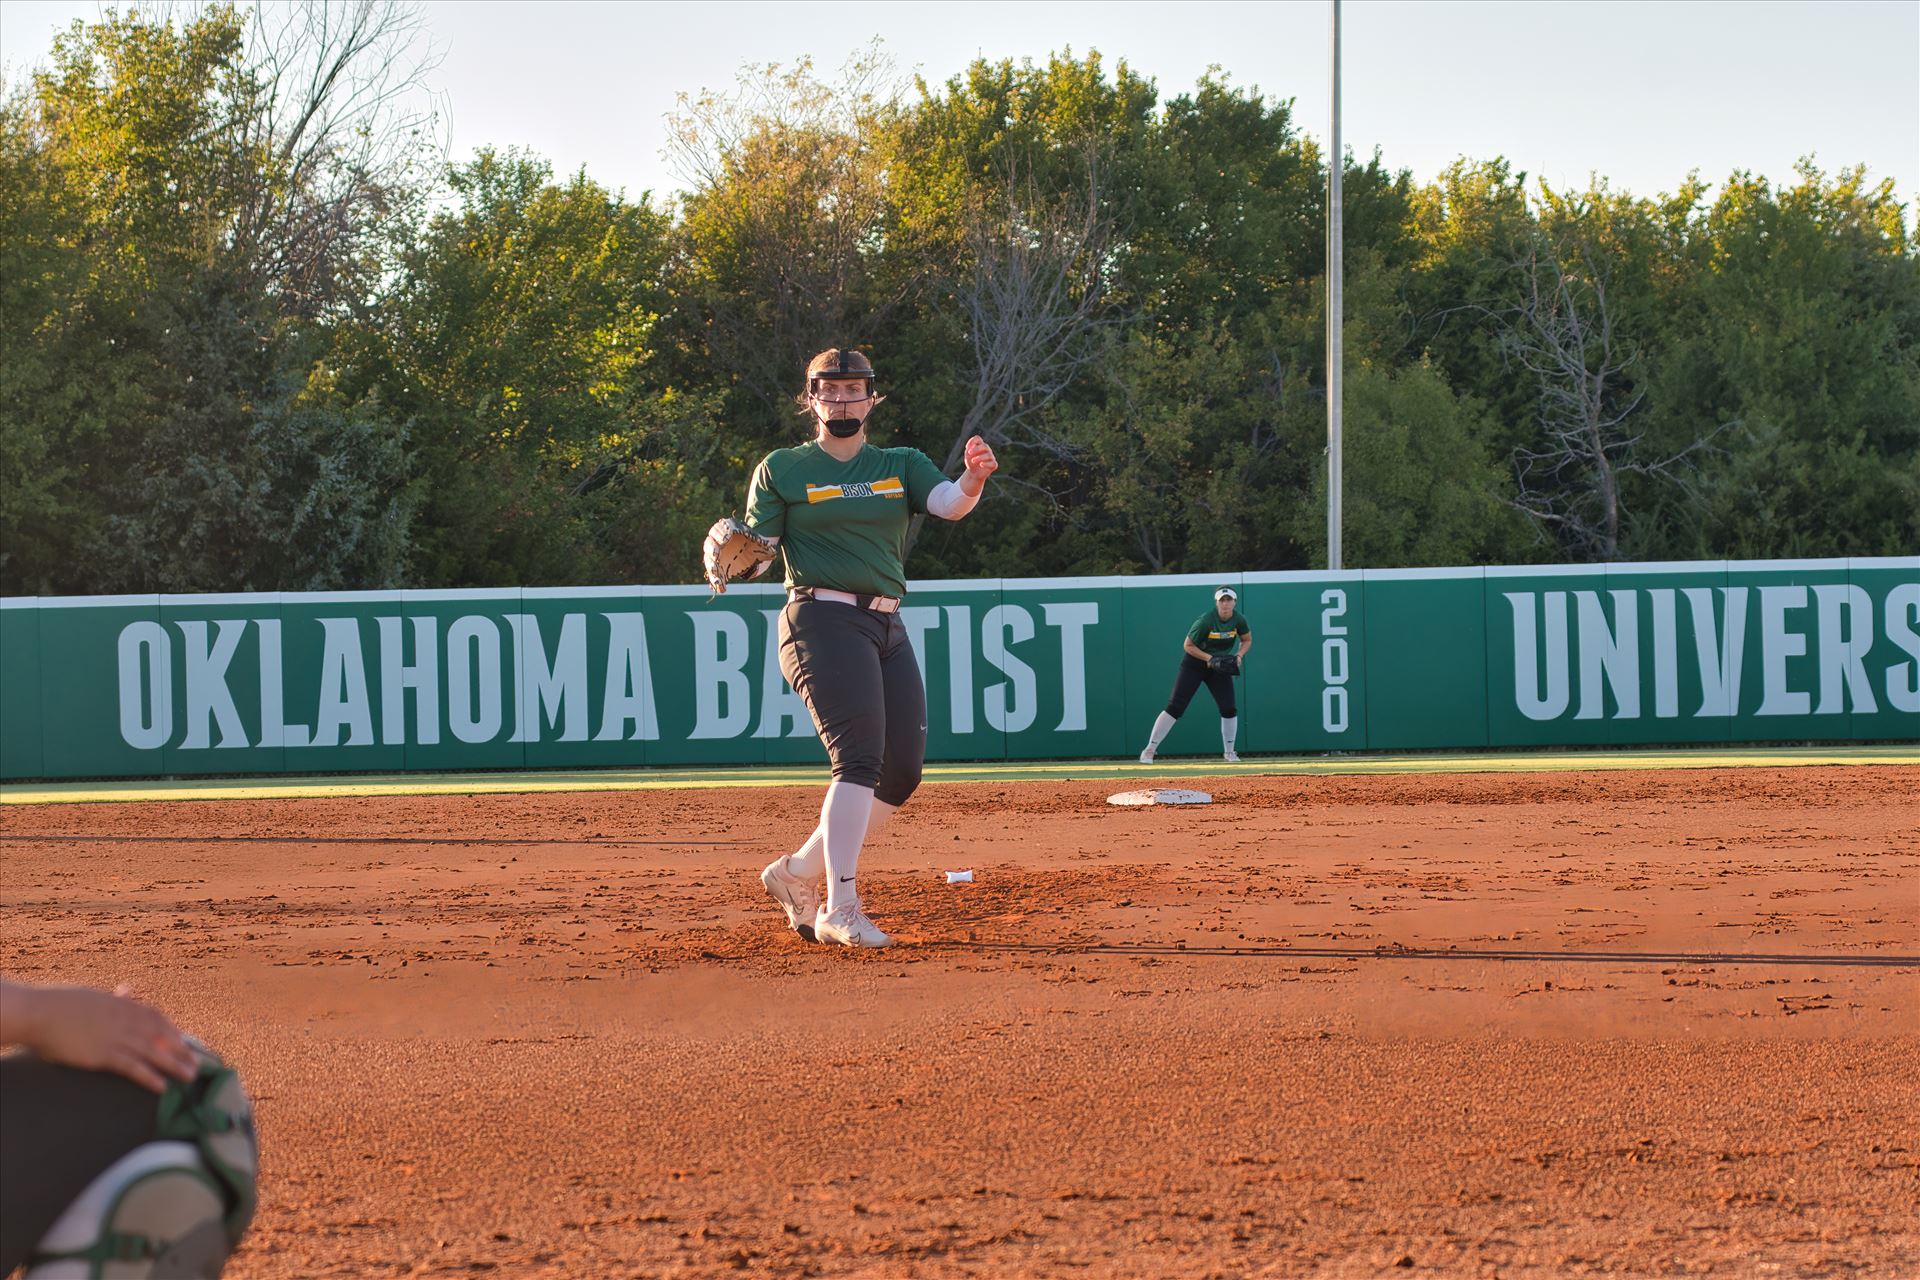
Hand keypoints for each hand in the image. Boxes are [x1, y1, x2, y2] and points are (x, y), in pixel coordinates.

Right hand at [2, 982, 199, 1091]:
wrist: (39, 1012)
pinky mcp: (103, 1054)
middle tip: (198, 1064)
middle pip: (162, 1036)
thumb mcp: (94, 996)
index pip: (157, 1017)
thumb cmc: (61, 1004)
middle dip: (182, 1050)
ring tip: (190, 1077)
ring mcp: (116, 1037)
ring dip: (175, 1065)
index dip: (173, 1031)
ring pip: (153, 1052)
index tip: (185, 1041)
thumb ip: (114, 998)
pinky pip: (132, 1067)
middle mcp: (125, 1020)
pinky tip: (162, 1086)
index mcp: (123, 1004)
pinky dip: (149, 1076)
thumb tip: (127, 990)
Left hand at [961, 435, 997, 490]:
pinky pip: (993, 463)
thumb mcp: (967, 456)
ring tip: (973, 461)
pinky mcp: (994, 465)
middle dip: (976, 449)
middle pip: (984, 446)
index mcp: (980, 445)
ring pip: (988, 455)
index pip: (978, 439)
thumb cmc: (971, 462)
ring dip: (979, 457)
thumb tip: (971, 448)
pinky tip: (981, 464)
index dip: (972, 441)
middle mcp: (987, 450)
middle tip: (969, 453)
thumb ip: (968, 451)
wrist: (973, 473)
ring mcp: (991, 457)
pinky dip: (987, 464)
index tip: (966, 447)